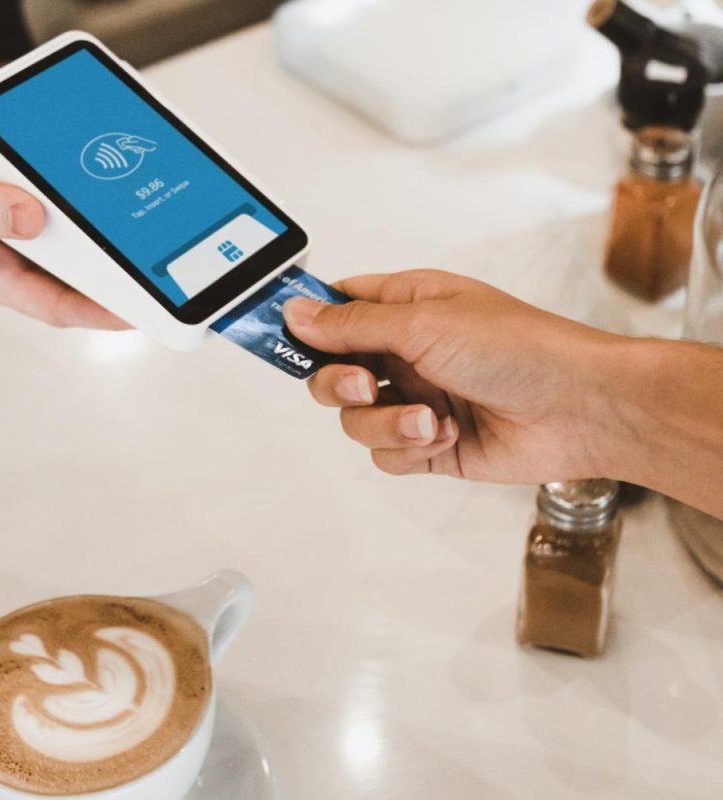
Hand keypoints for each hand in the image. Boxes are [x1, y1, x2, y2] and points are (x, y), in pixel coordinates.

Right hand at [0, 111, 125, 328]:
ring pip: (69, 229)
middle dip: (117, 269)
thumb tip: (31, 217)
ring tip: (146, 212)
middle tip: (164, 258)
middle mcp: (5, 251)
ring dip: (102, 221)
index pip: (54, 304)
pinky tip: (101, 166)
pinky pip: (53, 190)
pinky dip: (76, 180)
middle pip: (73, 270)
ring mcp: (12, 220)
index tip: (142, 311)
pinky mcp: (14, 187)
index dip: (100, 311)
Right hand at [284, 270, 623, 483]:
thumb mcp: (424, 324)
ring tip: (429, 419)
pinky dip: (407, 449)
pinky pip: (384, 455)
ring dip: (386, 424)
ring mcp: (417, 399)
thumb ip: (352, 325)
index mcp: (405, 307)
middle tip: (366, 385)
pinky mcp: (430, 445)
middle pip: (332, 372)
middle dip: (341, 385)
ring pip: (355, 421)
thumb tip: (296, 313)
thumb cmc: (520, 348)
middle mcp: (406, 353)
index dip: (304, 323)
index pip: (334, 309)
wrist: (580, 409)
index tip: (275, 336)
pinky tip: (444, 436)